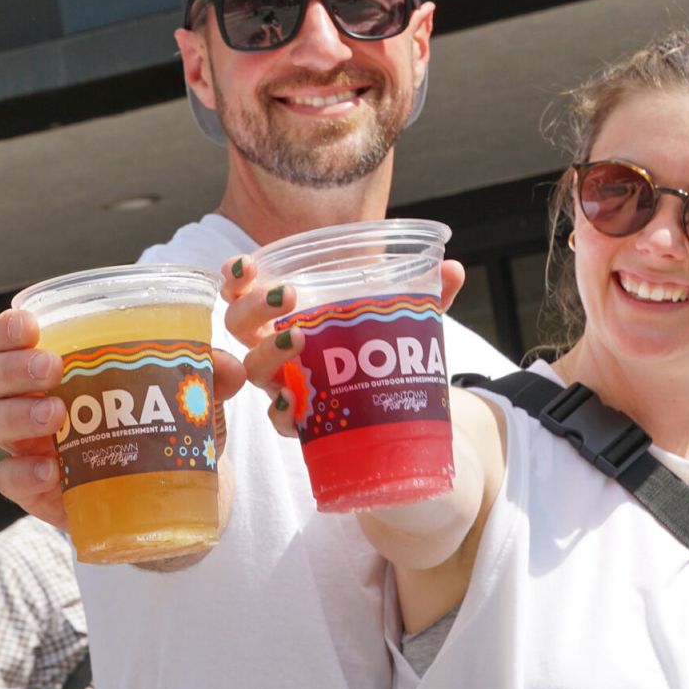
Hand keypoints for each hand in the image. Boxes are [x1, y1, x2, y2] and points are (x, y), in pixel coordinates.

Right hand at [0, 308, 243, 528]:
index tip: (31, 325)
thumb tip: (226, 366)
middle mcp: (31, 399)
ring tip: (55, 418)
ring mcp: (28, 446)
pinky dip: (23, 472)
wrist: (172, 491)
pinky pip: (9, 478)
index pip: (12, 336)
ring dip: (18, 415)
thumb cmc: (165, 422)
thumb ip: (207, 375)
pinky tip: (49, 471)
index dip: (10, 327)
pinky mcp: (35, 490)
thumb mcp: (190, 396)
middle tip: (53, 369)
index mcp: (57, 364)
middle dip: (14, 368)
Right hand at [219, 255, 464, 438]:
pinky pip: (279, 419)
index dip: (235, 278)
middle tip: (287, 295)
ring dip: (268, 352)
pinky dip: (282, 410)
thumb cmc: (378, 350)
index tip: (245, 267)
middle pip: (240, 327)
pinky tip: (294, 400)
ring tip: (298, 337)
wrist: (394, 407)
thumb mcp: (399, 318)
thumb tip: (453, 269)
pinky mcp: (302, 420)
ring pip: (254, 370)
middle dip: (254, 308)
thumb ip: (425, 294)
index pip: (245, 291)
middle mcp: (275, 347)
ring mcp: (284, 384)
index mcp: (287, 313)